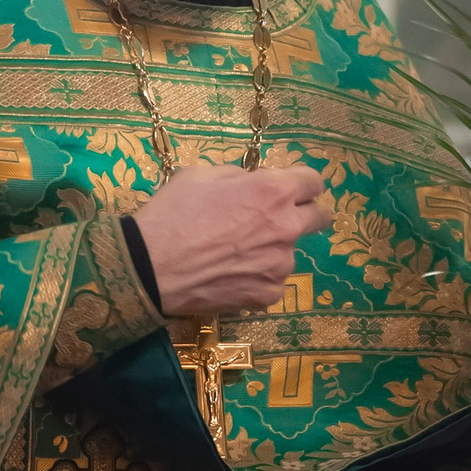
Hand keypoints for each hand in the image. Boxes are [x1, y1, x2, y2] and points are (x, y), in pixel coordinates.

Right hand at [131, 161, 331, 315]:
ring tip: (235, 254)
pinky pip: (272, 280)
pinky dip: (257, 277)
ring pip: (289, 252)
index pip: (313, 182)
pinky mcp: (268, 294)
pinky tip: (230, 275)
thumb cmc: (172, 213)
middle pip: (320, 217)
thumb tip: (252, 184)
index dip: (302, 184)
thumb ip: (239, 178)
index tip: (292, 190)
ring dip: (273, 249)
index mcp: (273, 191)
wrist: (150, 267)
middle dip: (307, 213)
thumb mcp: (202, 175)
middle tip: (280, 219)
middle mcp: (286, 227)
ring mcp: (280, 265)